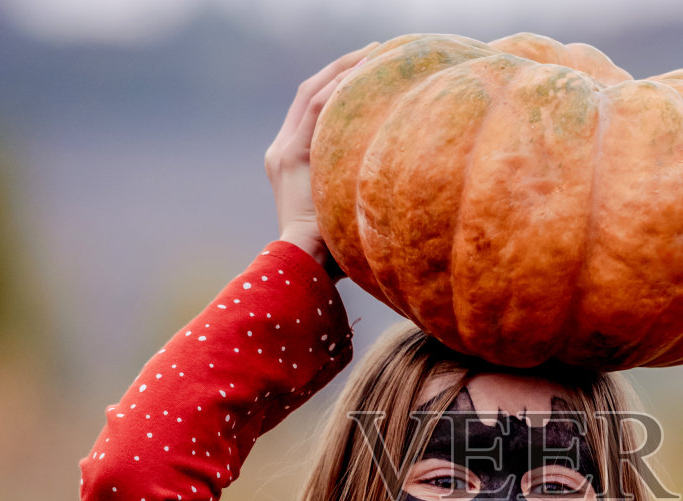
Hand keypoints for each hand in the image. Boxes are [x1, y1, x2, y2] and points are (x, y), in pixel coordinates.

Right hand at [265, 44, 376, 268]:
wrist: (307, 266)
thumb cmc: (336, 252)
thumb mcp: (348, 209)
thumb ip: (359, 188)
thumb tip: (400, 181)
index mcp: (292, 162)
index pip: (315, 109)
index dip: (340, 84)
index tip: (370, 69)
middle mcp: (282, 152)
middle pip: (310, 94)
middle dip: (341, 69)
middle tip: (375, 52)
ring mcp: (283, 153)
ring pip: (312, 94)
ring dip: (343, 71)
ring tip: (374, 54)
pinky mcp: (289, 157)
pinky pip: (315, 109)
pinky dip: (338, 88)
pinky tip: (362, 73)